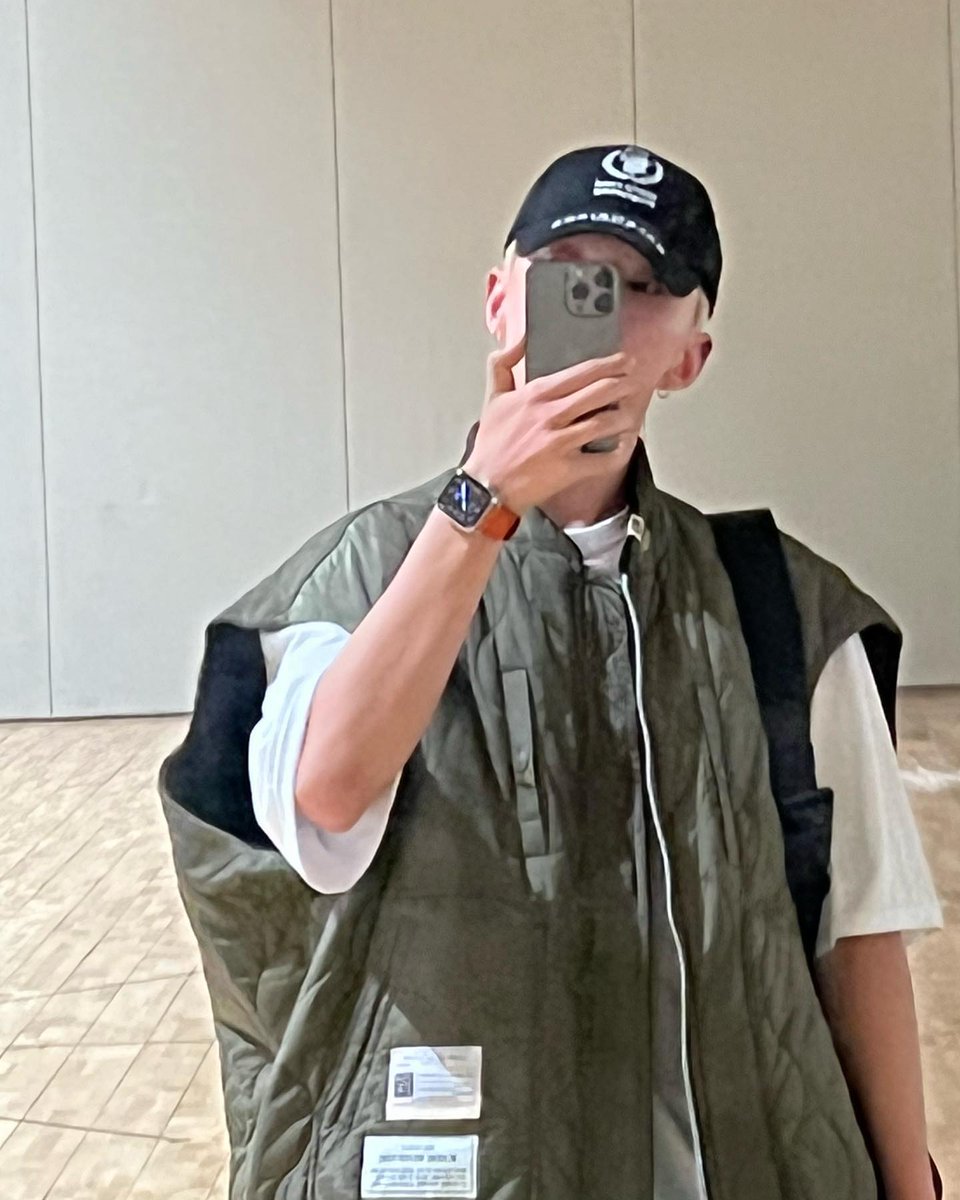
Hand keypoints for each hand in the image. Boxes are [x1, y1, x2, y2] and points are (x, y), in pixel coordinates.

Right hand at [463, 334, 637, 514]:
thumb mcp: (492, 398)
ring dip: (624, 416)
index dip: (607, 365)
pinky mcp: (568, 468)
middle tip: (635, 381)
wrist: (486, 486)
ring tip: (633, 413)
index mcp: (536, 395)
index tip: (624, 361)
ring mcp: (561, 442)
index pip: (580, 373)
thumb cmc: (492, 443)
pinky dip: (619, 451)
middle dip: (622, 384)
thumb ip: (502, 364)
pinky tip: (626, 444)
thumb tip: (519, 338)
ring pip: (604, 422)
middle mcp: (551, 415)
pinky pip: (603, 458)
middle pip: (598, 393)